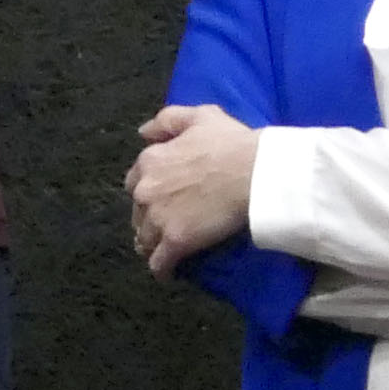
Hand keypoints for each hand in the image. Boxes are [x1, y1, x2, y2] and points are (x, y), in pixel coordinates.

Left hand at [124, 105, 261, 272]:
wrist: (253, 173)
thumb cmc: (231, 143)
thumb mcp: (199, 116)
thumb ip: (167, 121)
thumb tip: (142, 133)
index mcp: (150, 160)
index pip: (135, 181)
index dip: (147, 191)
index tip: (159, 198)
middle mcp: (146, 190)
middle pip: (138, 212)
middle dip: (147, 219)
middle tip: (164, 225)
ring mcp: (158, 218)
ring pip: (144, 239)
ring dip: (151, 245)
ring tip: (164, 251)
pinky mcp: (175, 242)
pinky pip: (159, 263)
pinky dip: (162, 269)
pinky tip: (167, 273)